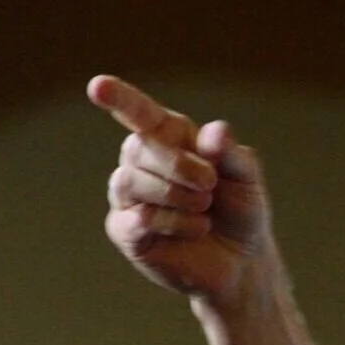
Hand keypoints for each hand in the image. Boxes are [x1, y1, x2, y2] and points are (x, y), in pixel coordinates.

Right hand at [89, 75, 271, 308]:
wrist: (242, 259)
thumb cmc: (240, 209)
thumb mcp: (247, 179)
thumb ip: (232, 154)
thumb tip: (213, 132)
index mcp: (169, 138)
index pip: (139, 113)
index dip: (119, 98)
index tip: (97, 85)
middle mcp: (141, 163)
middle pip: (138, 148)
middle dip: (179, 166)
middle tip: (211, 185)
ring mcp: (129, 198)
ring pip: (130, 182)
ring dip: (175, 195)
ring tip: (205, 209)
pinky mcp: (126, 231)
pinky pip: (135, 219)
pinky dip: (171, 222)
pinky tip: (196, 227)